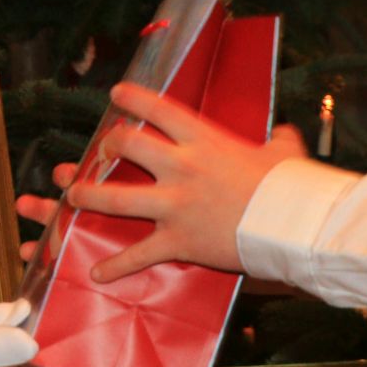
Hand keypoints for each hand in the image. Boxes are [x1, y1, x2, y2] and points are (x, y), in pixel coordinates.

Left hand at [15, 83, 305, 278]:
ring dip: (89, 195)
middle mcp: (181, 167)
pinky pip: (139, 254)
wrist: (296, 226)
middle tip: (99, 150)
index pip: (159, 109)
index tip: (116, 94)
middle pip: (127, 146)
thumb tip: (287, 135)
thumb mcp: (283, 155)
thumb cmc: (292, 187)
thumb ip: (278, 142)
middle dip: (106, 147)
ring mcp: (176, 204)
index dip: (133, 99)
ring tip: (70, 195)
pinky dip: (116, 265)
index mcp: (204, 140)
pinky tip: (95, 271)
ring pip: (117, 197)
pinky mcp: (179, 240)